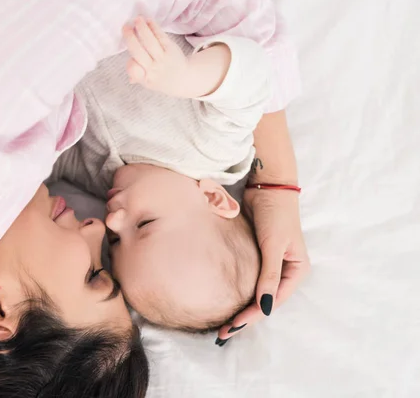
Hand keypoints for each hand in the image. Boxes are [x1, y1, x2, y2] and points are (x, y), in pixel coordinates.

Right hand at [122, 17, 192, 97]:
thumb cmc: (160, 77)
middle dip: (131, 38)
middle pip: (139, 52)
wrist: (183, 78)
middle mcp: (155, 68)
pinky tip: (148, 21)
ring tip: (137, 19)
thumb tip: (131, 78)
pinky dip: (154, 27)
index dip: (130, 65)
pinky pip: (160, 36)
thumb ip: (138, 77)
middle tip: (125, 27)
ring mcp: (163, 58)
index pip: (134, 71)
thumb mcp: (148, 83)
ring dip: (142, 29)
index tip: (128, 56)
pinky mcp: (171, 48)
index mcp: (146, 79)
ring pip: (150, 42)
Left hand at [216, 189, 310, 343]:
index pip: (273, 302)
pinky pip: (248, 281)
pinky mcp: (258, 257)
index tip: (233, 327)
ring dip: (241, 308)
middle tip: (223, 333)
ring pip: (256, 294)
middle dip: (245, 318)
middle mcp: (286, 271)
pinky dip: (238, 292)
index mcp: (297, 271)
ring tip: (222, 324)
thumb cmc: (276, 213)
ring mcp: (272, 265)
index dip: (253, 317)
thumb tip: (265, 307)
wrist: (267, 186)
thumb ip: (269, 276)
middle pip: (264, 302)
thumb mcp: (274, 245)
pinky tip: (224, 301)